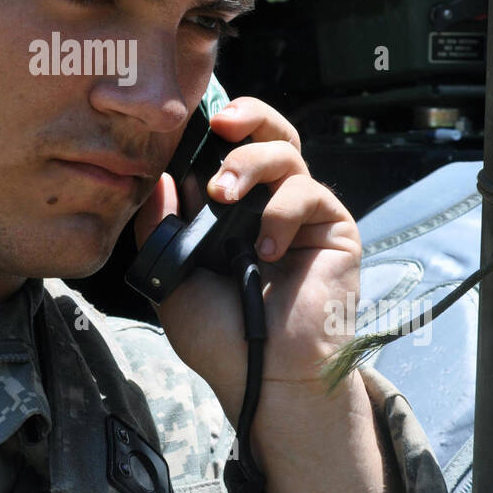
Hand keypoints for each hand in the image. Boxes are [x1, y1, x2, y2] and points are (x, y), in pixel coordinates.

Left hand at [133, 96, 361, 439]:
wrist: (264, 376)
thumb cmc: (219, 335)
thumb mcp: (171, 278)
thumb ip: (161, 227)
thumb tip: (158, 176)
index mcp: (231, 209)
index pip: (229, 149)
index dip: (217, 127)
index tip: (194, 119)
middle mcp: (268, 203)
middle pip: (269, 133)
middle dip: (247, 116)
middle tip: (221, 125)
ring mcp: (302, 215)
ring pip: (287, 154)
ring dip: (250, 165)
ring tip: (223, 197)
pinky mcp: (333, 230)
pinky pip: (310, 194)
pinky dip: (282, 212)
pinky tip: (267, 249)